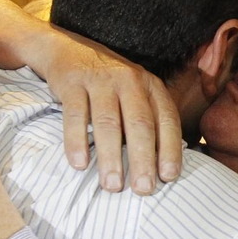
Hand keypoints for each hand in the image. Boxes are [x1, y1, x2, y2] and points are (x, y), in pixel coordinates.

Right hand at [39, 25, 180, 194]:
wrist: (67, 49)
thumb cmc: (109, 84)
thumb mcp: (136, 94)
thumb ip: (150, 122)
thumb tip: (165, 168)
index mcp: (151, 87)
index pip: (166, 119)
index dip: (170, 148)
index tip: (169, 177)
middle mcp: (130, 81)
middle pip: (139, 124)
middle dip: (142, 159)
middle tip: (144, 190)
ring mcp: (100, 80)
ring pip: (108, 122)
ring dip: (110, 157)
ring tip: (112, 186)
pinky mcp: (72, 83)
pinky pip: (75, 115)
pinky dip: (76, 141)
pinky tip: (79, 164)